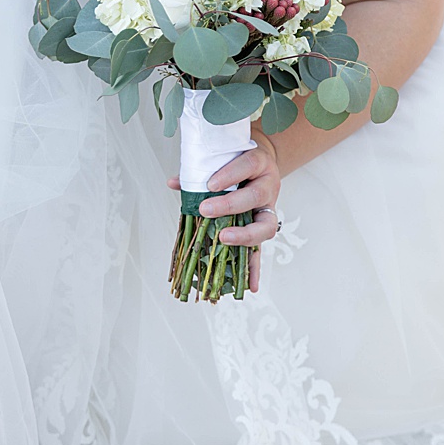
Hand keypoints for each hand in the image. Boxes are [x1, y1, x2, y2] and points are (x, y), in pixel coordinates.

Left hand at [166, 133, 281, 293]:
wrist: (260, 162)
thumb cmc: (236, 160)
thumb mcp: (221, 159)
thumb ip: (199, 169)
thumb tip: (174, 183)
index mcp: (257, 164)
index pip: (247, 165)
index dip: (230, 175)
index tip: (210, 184)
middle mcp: (268, 186)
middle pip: (255, 196)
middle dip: (230, 205)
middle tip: (206, 210)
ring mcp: (269, 208)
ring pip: (264, 225)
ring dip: (244, 235)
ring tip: (224, 239)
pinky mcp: (263, 228)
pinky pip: (261, 249)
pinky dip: (255, 268)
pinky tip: (250, 285)